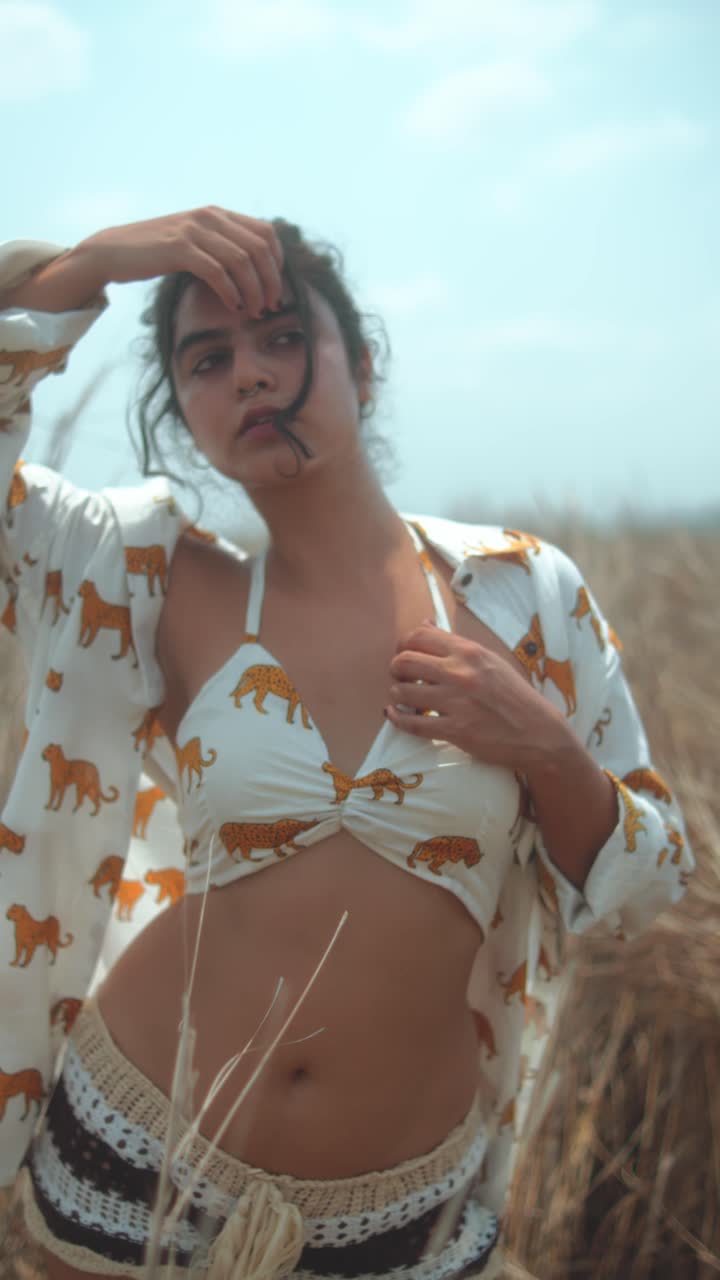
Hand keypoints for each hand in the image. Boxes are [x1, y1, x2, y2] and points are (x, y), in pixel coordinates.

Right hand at [77, 207, 284, 313]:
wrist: (114, 251)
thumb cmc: (155, 253)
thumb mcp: (193, 242)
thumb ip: (219, 247)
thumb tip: (251, 271)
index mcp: (217, 214)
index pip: (266, 232)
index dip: (277, 262)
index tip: (275, 287)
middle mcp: (209, 216)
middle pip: (259, 248)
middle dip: (271, 281)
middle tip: (271, 306)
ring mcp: (194, 230)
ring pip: (241, 261)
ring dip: (254, 291)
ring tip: (254, 311)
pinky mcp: (179, 248)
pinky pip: (217, 272)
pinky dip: (230, 292)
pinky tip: (233, 307)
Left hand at [386, 621, 570, 773]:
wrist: (538, 730)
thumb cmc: (513, 695)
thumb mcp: (489, 660)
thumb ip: (454, 644)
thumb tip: (424, 624)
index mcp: (468, 652)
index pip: (418, 636)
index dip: (403, 645)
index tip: (404, 655)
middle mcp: (460, 673)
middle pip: (404, 662)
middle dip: (396, 670)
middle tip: (402, 678)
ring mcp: (456, 702)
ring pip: (402, 693)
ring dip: (397, 696)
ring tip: (405, 700)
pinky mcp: (455, 730)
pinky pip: (412, 724)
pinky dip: (397, 719)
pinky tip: (396, 716)